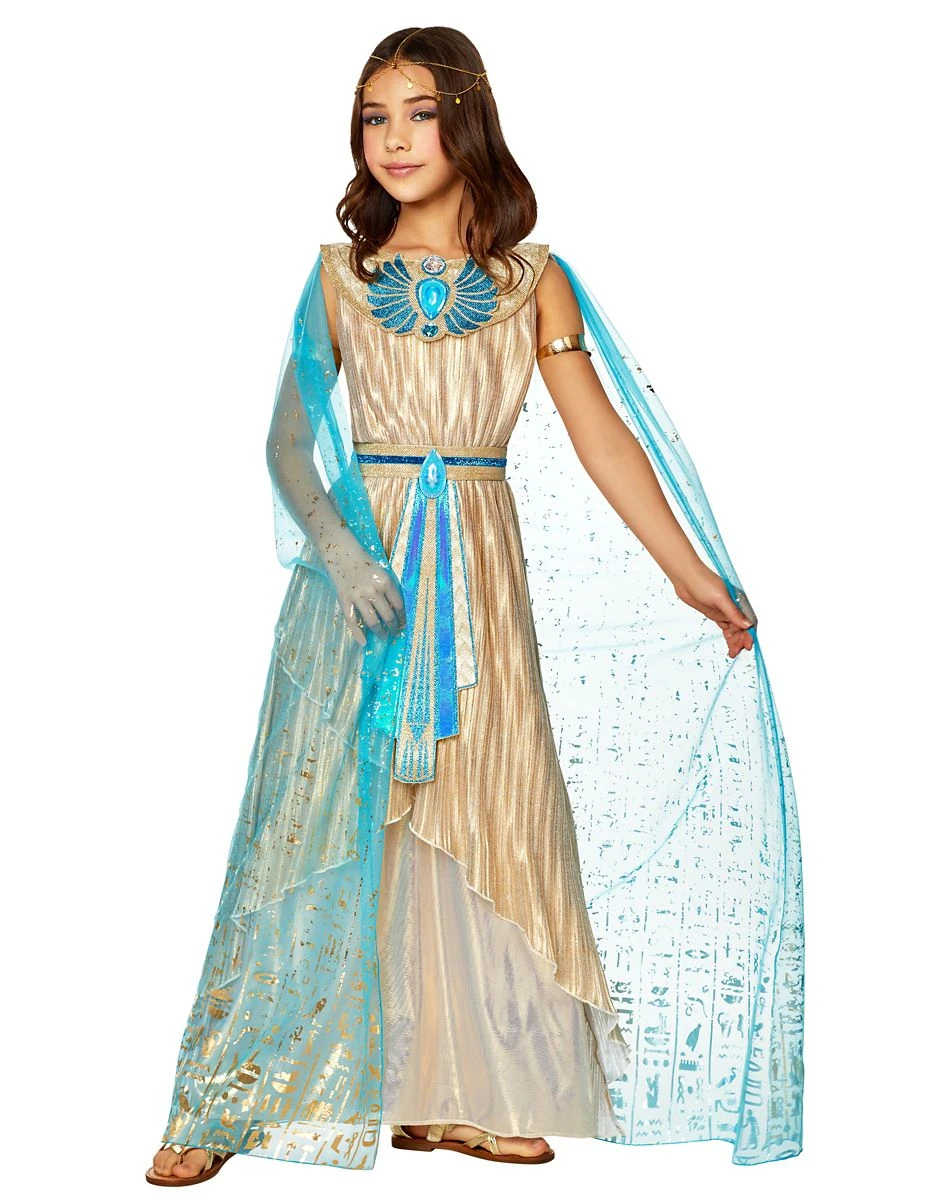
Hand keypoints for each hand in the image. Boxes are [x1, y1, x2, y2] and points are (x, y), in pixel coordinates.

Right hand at [323, 530, 406, 646]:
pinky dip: (358, 634)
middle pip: (388, 616)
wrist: (341, 552)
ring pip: (372, 621)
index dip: (402, 618)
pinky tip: (363, 642)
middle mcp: (374, 591)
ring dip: (380, 632)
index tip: (403, 625)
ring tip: (383, 637)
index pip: (398, 606)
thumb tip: (395, 608)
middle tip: (394, 633)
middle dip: (393, 628)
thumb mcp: (381, 571)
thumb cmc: (363, 560)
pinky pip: (352, 621)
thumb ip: (388, 587)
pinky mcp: (345, 600)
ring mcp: (358, 596)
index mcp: (386, 582)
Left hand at [672, 563, 756, 657]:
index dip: (749, 634)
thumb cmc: (702, 582)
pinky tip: (729, 644)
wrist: (685, 577)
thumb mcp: (720, 598)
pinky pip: (725, 627)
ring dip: (734, 641)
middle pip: (742, 627)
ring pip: (734, 629)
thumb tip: (748, 624)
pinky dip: (728, 636)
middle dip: (740, 640)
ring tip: (732, 653)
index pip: (748, 620)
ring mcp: (724, 610)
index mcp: (739, 601)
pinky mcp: (715, 613)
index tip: (747, 645)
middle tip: (735, 651)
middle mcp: (733, 606)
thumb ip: (733, 613)